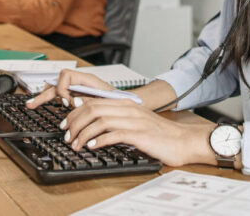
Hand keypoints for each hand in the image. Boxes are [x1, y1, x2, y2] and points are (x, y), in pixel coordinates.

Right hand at [25, 69, 115, 108]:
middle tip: (31, 104)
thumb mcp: (105, 100)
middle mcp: (80, 82)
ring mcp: (78, 89)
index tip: (67, 103)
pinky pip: (62, 95)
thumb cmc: (120, 100)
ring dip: (45, 96)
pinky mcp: (78, 96)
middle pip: (57, 82)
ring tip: (33, 104)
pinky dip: (53, 101)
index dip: (62, 89)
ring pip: (56, 88)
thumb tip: (75, 102)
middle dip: (43, 93)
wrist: (128, 104)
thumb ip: (89, 100)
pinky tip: (47, 106)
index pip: (65, 76)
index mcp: (87, 79)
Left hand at [60, 99, 213, 166]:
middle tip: (66, 136)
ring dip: (84, 133)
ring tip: (76, 144)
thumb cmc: (160, 135)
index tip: (66, 124)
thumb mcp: (136, 122)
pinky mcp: (140, 135)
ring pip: (100, 121)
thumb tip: (94, 124)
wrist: (183, 141)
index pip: (93, 102)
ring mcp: (134, 121)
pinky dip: (100, 140)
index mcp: (126, 104)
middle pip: (93, 109)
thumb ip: (117, 119)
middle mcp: (128, 109)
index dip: (75, 112)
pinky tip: (93, 147)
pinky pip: (115, 134)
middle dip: (75, 123)